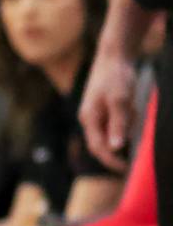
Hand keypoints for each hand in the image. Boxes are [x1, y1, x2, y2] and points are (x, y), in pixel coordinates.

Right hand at [79, 44, 136, 167]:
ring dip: (123, 138)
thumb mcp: (119, 102)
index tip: (127, 170)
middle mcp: (89, 117)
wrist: (114, 55)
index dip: (111, 161)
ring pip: (108, 134)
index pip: (98, 148)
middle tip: (134, 162)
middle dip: (116, 155)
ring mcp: (95, 112)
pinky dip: (125, 126)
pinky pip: (113, 124)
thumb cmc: (116, 77)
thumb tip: (116, 148)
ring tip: (137, 131)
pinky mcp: (103, 107)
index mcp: (89, 118)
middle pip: (100, 144)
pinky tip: (134, 115)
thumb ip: (117, 125)